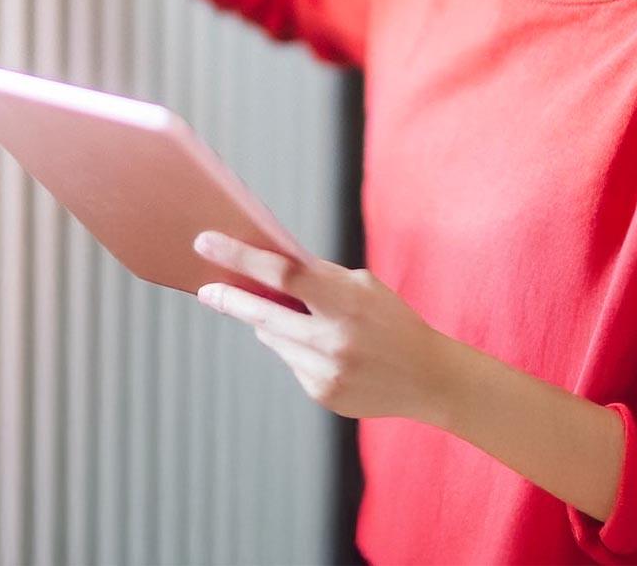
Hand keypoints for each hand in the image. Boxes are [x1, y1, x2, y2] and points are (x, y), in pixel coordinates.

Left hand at [192, 231, 450, 423]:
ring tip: (304, 320)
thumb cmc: (392, 320)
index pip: (281, 274)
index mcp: (346, 302)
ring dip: (272, 324)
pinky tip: (329, 351)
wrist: (430, 377)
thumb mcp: (363, 286)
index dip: (240, 256)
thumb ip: (316, 277)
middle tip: (206, 289)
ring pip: (273, 338)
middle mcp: (333, 340)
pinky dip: (297, 349)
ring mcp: (326, 372)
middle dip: (229, 299)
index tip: (206, 242)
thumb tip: (265, 266)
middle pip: (263, 314)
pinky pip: (291, 361)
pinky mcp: (322, 394)